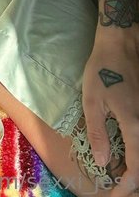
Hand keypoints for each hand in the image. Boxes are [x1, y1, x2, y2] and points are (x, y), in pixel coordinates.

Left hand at [82, 29, 138, 195]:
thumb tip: (103, 163)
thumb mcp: (92, 101)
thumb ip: (99, 133)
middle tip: (118, 190)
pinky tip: (126, 154)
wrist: (120, 45)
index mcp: (135, 126)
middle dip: (134, 182)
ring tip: (121, 176)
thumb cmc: (102, 70)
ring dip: (137, 167)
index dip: (126, 187)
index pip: (137, 168)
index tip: (114, 194)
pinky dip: (137, 152)